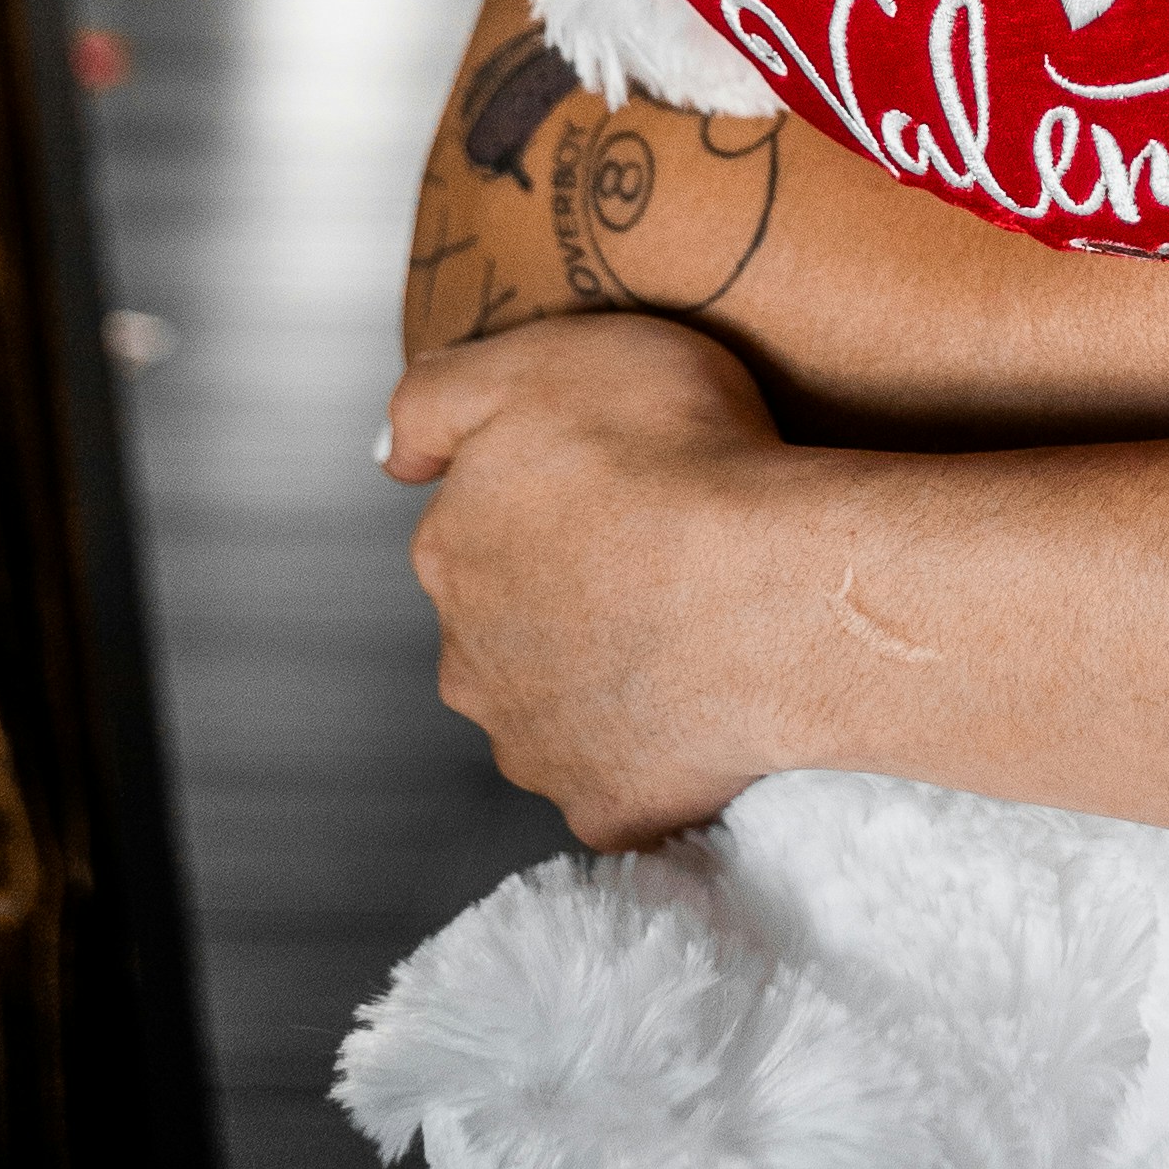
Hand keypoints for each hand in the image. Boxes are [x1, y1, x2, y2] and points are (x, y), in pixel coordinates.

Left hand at [386, 318, 804, 844]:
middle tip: (658, 552)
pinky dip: (656, 748)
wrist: (777, 591)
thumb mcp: (541, 360)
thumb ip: (436, 398)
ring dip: (603, 675)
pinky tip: (706, 704)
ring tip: (694, 626)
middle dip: (563, 596)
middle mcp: (469, 663)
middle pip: (506, 624)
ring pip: (555, 707)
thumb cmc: (677, 454)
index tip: (616, 476)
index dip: (548, 493)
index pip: (476, 523)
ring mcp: (535, 746)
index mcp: (450, 552)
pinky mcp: (605, 808)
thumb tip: (391, 454)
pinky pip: (623, 776)